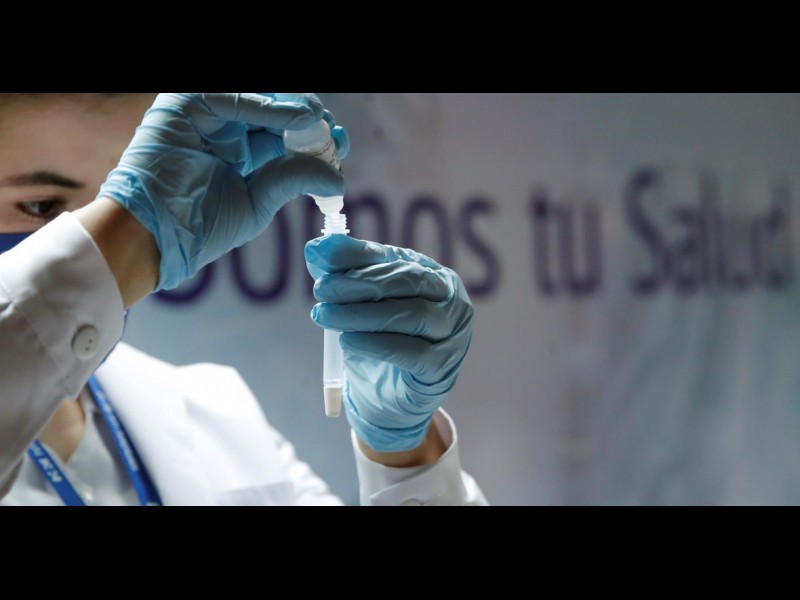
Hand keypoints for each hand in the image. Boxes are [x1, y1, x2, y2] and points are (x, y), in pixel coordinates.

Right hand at [97, 93, 348, 290]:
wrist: (157, 234)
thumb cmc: (201, 225)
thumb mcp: (257, 201)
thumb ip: (291, 179)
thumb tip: (336, 177)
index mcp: (241, 151)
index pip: (284, 133)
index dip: (313, 136)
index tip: (340, 144)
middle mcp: (225, 127)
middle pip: (275, 110)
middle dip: (308, 119)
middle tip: (333, 132)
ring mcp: (206, 113)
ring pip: (258, 99)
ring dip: (293, 109)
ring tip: (318, 123)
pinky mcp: (185, 103)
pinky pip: (233, 98)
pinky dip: (267, 106)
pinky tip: (298, 118)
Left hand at [305, 235, 473, 452]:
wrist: (387, 399)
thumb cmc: (376, 342)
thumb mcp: (357, 304)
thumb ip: (340, 274)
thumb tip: (315, 247)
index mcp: (431, 274)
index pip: (394, 258)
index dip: (356, 255)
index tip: (318, 257)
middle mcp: (450, 299)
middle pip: (408, 281)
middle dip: (359, 283)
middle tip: (321, 289)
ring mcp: (452, 333)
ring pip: (412, 315)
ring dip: (363, 314)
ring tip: (325, 316)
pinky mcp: (443, 367)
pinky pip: (413, 353)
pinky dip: (377, 344)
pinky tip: (348, 341)